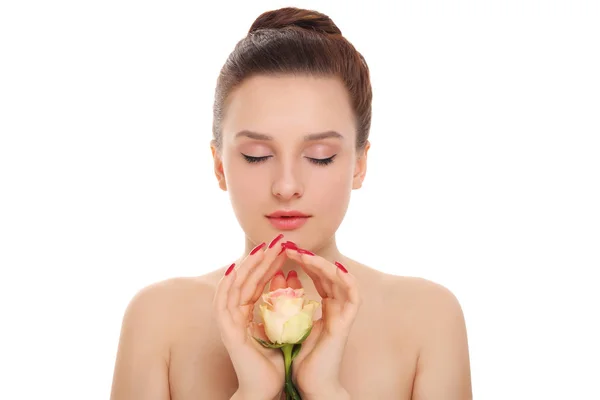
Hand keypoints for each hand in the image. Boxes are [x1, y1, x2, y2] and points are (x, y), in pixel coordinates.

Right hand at [213, 234, 289, 399]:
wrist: (265, 389)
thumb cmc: (274, 362)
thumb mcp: (281, 326)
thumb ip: (281, 304)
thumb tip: (289, 279)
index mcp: (245, 314)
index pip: (255, 281)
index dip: (267, 263)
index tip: (281, 248)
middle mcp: (234, 314)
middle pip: (244, 278)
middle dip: (259, 258)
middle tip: (274, 241)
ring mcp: (227, 321)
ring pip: (233, 284)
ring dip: (247, 265)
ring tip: (263, 248)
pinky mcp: (226, 328)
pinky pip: (224, 300)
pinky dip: (230, 282)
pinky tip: (239, 266)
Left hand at [283, 247, 360, 398]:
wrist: (311, 385)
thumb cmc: (300, 360)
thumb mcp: (290, 324)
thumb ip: (289, 305)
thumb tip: (280, 283)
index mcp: (326, 309)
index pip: (319, 277)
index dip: (305, 263)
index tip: (286, 253)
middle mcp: (337, 309)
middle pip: (329, 274)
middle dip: (310, 258)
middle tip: (291, 248)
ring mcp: (343, 315)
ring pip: (341, 279)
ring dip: (323, 264)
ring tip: (303, 254)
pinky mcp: (346, 322)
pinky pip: (353, 295)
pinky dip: (346, 279)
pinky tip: (333, 267)